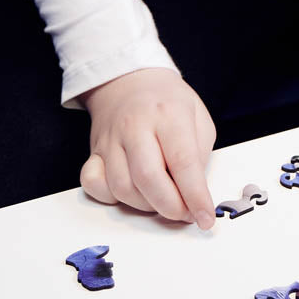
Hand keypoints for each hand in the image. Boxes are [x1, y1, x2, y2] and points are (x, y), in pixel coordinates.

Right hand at [78, 68, 216, 227]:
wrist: (129, 80)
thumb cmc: (168, 102)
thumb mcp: (198, 118)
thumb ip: (198, 154)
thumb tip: (194, 192)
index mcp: (169, 114)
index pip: (183, 162)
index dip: (195, 195)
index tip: (205, 218)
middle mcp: (136, 126)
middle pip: (148, 178)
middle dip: (170, 207)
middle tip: (185, 215)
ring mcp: (111, 139)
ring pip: (121, 187)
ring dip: (145, 205)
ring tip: (164, 200)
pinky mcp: (93, 151)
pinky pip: (94, 184)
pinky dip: (111, 198)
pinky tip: (131, 192)